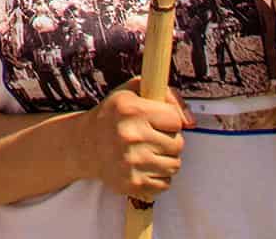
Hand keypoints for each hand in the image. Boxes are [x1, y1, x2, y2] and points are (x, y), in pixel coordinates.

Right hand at [74, 86, 185, 201]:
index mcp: (131, 110)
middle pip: (178, 144)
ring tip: (148, 153)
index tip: (156, 121)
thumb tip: (190, 121)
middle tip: (152, 138)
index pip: (175, 119)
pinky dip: (158, 177)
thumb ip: (167, 95)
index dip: (168, 120)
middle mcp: (130, 136)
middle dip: (169, 141)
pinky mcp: (132, 183)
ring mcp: (131, 162)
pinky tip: (144, 167)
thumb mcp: (133, 91)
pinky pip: (165, 184)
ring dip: (165, 160)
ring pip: (175, 166)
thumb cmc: (113, 116)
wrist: (85, 145)